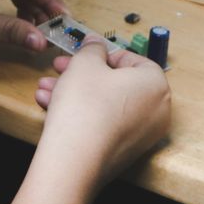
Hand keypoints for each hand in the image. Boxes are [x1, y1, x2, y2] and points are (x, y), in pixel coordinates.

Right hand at [33, 36, 170, 187]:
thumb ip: (92, 49)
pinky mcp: (124, 152)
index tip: (82, 54)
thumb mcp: (84, 63)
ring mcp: (142, 135)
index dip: (102, 54)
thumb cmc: (85, 106)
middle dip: (82, 74)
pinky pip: (104, 124)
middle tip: (59, 68)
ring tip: (46, 89)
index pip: (133, 59)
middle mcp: (157, 111)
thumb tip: (96, 44)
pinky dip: (82, 114)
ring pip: (106, 104)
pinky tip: (51, 109)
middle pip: (116, 82)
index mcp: (155, 84)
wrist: (74, 159)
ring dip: (74, 93)